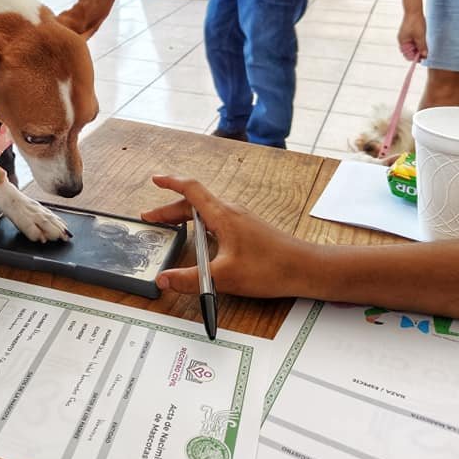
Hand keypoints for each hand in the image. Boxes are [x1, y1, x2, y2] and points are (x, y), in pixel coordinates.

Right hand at [141, 176, 313, 297]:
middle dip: (170, 210)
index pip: (191, 190)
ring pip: (206, 212)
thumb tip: (163, 279)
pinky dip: (201, 224)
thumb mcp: (224, 277)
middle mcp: (231, 213)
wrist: (306, 269)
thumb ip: (189, 279)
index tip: (155, 179)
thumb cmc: (271, 268)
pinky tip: (201, 240)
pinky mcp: (248, 231)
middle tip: (151, 219)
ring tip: (172, 227)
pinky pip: (218, 220)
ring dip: (186, 216)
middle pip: (194, 203)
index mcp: (223, 215)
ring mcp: (241, 220)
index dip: (171, 182)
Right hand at [397, 11, 426, 60]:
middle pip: (409, 51)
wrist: (414, 11)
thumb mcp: (420, 36)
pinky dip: (417, 43)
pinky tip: (423, 41)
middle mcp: (402, 40)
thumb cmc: (415, 23)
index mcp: (403, 42)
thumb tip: (424, 55)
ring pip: (412, 46)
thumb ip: (422, 47)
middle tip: (426, 53)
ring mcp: (405, 36)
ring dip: (418, 48)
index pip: (407, 55)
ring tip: (425, 47)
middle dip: (417, 53)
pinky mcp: (408, 33)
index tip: (423, 59)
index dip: (415, 58)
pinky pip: (413, 41)